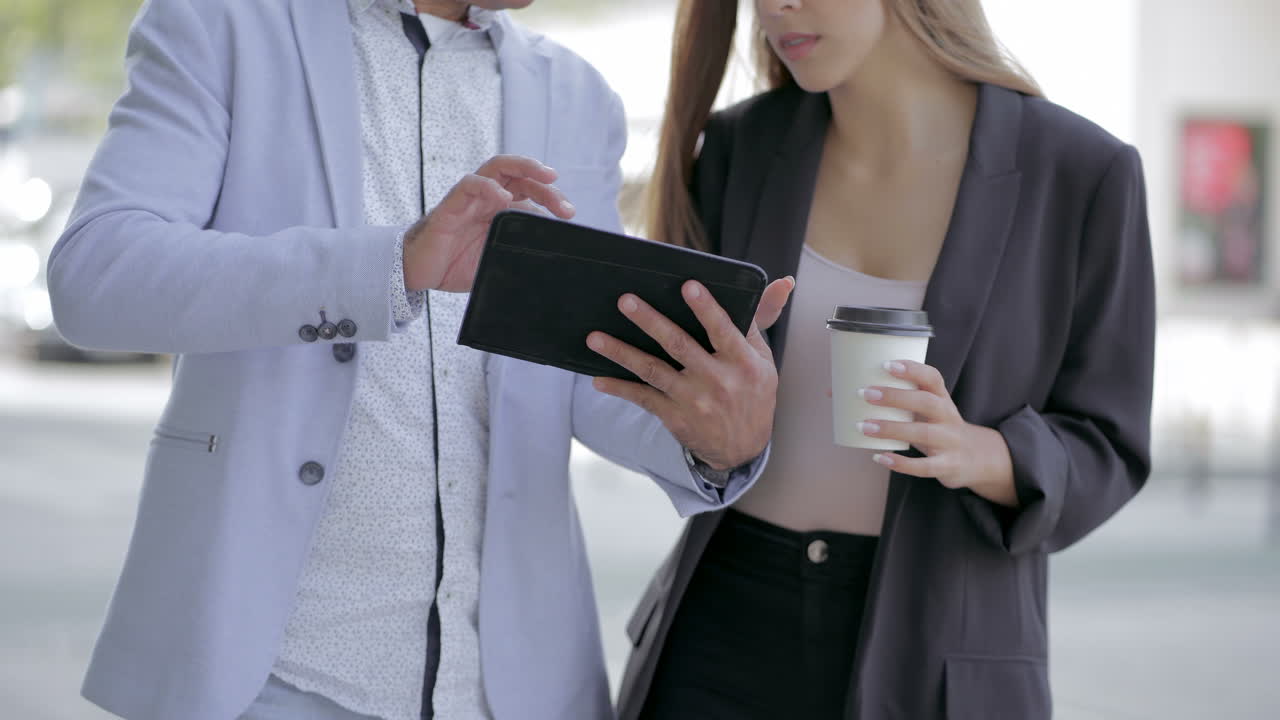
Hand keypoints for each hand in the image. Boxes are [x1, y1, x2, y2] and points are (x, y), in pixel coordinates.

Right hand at [403, 155, 574, 291]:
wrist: (418, 271)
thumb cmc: (455, 263)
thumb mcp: (495, 256)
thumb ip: (516, 248)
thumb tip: (546, 252)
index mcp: (498, 208)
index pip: (529, 191)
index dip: (551, 197)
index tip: (569, 212)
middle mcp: (486, 197)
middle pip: (519, 174)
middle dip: (544, 182)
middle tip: (564, 204)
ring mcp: (469, 198)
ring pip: (498, 168)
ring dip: (525, 168)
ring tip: (546, 178)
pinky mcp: (451, 206)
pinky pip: (469, 185)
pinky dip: (487, 187)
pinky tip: (502, 198)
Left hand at [588, 276, 795, 470]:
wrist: (743, 448)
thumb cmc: (753, 393)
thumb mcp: (763, 359)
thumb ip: (762, 319)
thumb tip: (783, 282)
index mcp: (742, 362)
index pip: (723, 330)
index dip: (706, 308)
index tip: (687, 286)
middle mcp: (717, 381)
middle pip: (679, 345)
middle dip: (650, 321)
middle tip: (626, 301)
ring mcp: (693, 400)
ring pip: (653, 371)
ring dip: (622, 353)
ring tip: (595, 338)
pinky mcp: (675, 416)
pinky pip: (643, 398)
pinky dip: (619, 388)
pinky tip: (598, 378)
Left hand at [858, 360, 1018, 506]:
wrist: (976, 458)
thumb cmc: (935, 426)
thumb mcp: (923, 409)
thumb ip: (890, 401)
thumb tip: (833, 392)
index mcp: (941, 398)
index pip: (933, 378)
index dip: (912, 369)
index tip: (887, 364)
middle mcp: (948, 417)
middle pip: (927, 402)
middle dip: (896, 397)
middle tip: (865, 393)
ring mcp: (950, 442)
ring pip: (923, 434)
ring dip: (892, 429)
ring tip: (863, 426)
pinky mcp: (947, 465)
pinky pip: (925, 466)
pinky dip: (902, 463)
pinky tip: (879, 457)